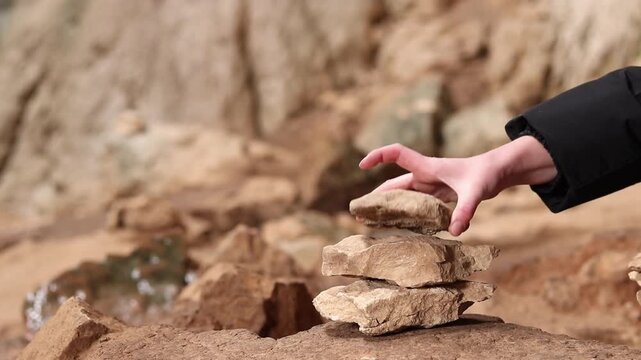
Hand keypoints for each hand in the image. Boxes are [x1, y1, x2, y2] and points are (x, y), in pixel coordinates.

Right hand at [359, 137, 556, 235]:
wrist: (499, 172)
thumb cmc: (486, 174)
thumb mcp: (476, 193)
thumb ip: (465, 211)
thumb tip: (454, 232)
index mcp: (428, 167)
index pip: (396, 154)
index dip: (378, 156)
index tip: (362, 165)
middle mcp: (425, 176)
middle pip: (394, 184)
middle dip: (376, 196)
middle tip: (360, 213)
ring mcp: (431, 186)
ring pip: (403, 197)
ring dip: (389, 208)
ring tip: (374, 223)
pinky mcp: (438, 196)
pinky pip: (416, 206)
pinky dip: (407, 215)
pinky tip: (401, 228)